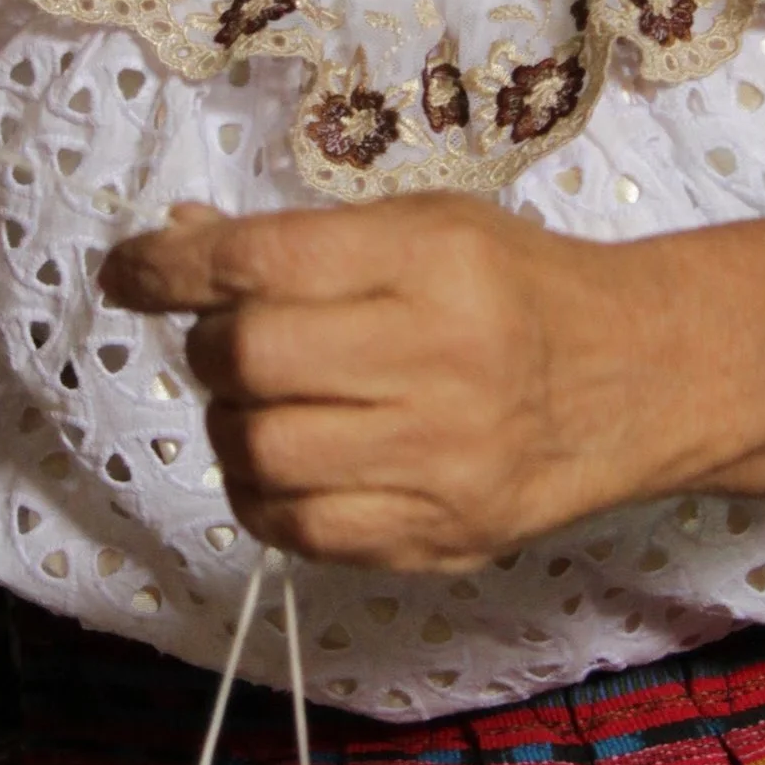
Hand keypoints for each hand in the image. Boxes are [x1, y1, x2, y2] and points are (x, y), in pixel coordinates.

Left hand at [99, 192, 680, 568]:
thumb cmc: (515, 288)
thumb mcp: (425, 229)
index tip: (128, 272)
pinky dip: (263, 496)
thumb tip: (174, 244)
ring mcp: (440, 459)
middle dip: (214, 349)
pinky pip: (297, 529)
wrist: (635, 380)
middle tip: (236, 344)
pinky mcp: (439, 534)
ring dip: (233, 425)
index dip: (168, 267)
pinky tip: (288, 465)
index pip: (260, 263)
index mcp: (433, 260)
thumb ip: (303, 243)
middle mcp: (439, 358)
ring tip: (268, 406)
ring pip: (259, 451)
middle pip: (248, 360)